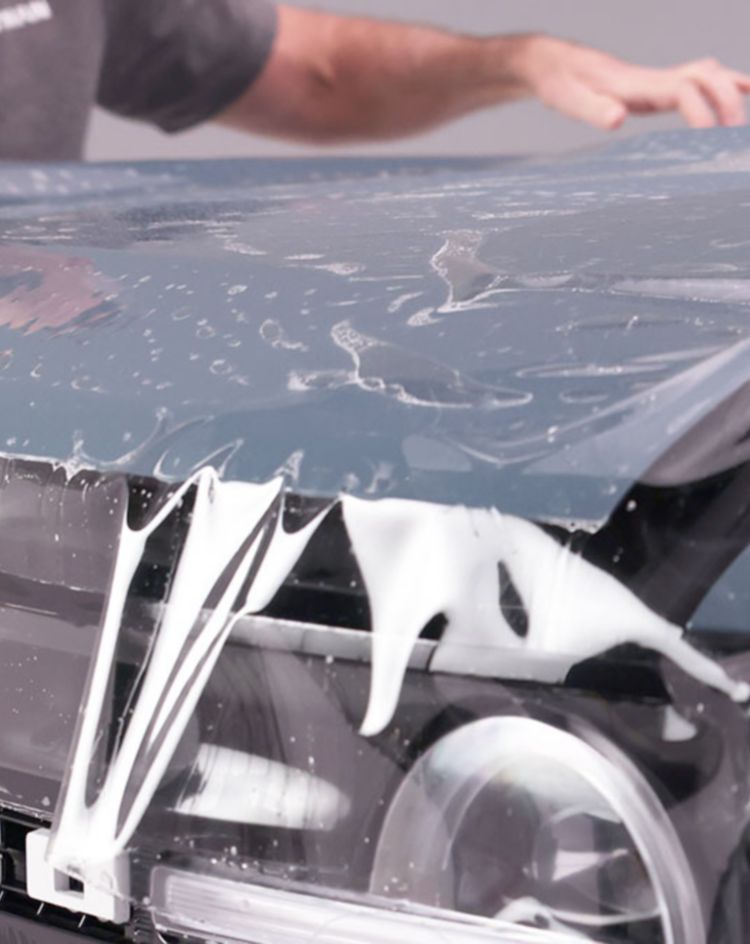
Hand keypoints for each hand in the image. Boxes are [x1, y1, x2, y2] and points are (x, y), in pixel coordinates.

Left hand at [515, 35, 749, 130]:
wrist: (552, 63)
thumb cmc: (559, 83)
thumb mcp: (568, 99)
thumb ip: (593, 109)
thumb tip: (618, 119)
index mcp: (637, 85)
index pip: (683, 91)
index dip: (702, 112)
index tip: (711, 138)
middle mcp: (653, 78)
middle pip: (707, 77)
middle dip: (728, 102)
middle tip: (734, 137)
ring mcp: (657, 79)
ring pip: (709, 74)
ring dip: (733, 92)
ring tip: (742, 126)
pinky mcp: (655, 85)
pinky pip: (698, 80)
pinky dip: (725, 84)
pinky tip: (745, 93)